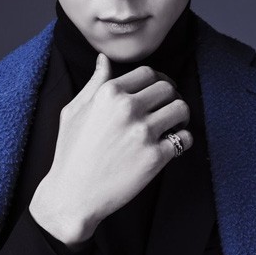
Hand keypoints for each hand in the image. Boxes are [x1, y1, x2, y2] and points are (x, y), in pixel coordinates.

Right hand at [29, 53, 192, 245]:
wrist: (73, 195)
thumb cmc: (71, 152)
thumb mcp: (74, 110)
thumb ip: (94, 83)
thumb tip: (104, 59)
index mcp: (109, 93)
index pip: (149, 73)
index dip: (156, 81)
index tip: (157, 93)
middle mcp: (127, 108)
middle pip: (168, 88)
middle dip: (170, 97)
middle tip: (166, 109)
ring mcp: (143, 132)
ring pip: (181, 109)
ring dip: (180, 116)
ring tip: (172, 125)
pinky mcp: (155, 157)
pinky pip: (184, 138)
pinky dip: (182, 140)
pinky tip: (171, 145)